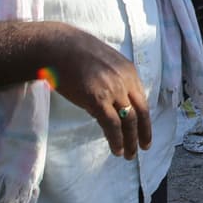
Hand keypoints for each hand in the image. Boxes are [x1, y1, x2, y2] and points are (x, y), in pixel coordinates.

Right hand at [46, 27, 152, 159]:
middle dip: (143, 133)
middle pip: (141, 112)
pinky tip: (116, 150)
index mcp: (129, 72)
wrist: (57, 47)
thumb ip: (114, 80)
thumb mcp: (104, 64)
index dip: (145, 119)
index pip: (142, 100)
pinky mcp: (97, 100)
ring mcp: (113, 91)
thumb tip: (114, 99)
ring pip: (129, 121)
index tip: (145, 132)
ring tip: (128, 154)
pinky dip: (116, 140)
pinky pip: (112, 125)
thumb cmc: (75, 54)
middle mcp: (125, 81)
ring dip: (130, 141)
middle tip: (143, 148)